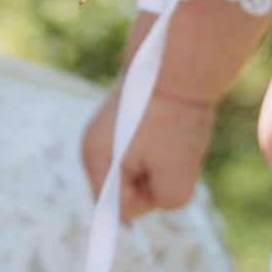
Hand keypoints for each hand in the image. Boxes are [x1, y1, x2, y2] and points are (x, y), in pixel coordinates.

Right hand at [80, 0, 270, 216]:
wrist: (177, 62)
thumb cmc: (175, 118)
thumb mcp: (178, 172)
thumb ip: (168, 200)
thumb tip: (161, 196)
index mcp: (97, 160)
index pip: (120, 209)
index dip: (147, 201)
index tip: (166, 177)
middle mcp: (94, 148)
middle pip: (127, 191)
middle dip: (154, 181)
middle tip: (172, 151)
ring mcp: (106, 133)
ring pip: (139, 171)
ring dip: (161, 163)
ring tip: (172, 136)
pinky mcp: (123, 123)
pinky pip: (145, 152)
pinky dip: (162, 146)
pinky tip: (170, 126)